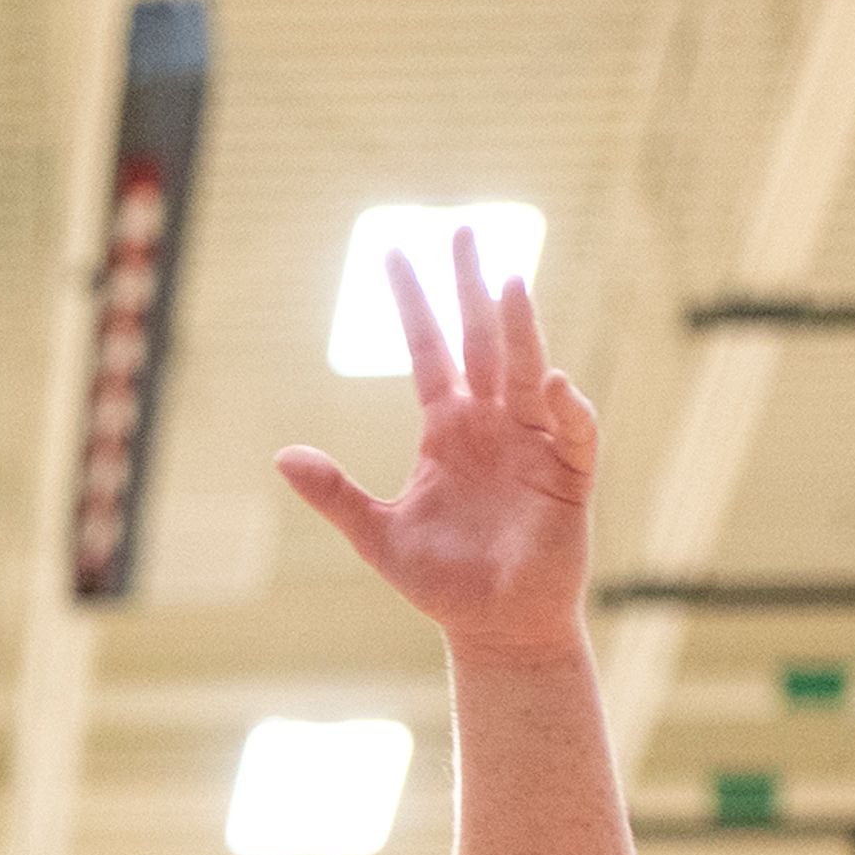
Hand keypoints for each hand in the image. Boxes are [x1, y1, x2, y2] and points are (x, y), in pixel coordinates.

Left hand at [278, 230, 599, 662]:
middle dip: (472, 287)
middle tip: (465, 228)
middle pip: (482, 341)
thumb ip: (333, 494)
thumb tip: (281, 454)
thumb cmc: (439, 581)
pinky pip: (573, 431)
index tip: (393, 251)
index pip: (428, 351)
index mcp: (446, 431)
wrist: (492, 627)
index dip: (413, 304)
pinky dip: (566, 408)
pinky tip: (552, 383)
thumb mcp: (374, 534)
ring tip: (508, 281)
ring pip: (527, 372)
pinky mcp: (567, 476)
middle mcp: (491, 424)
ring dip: (520, 328)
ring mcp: (531, 445)